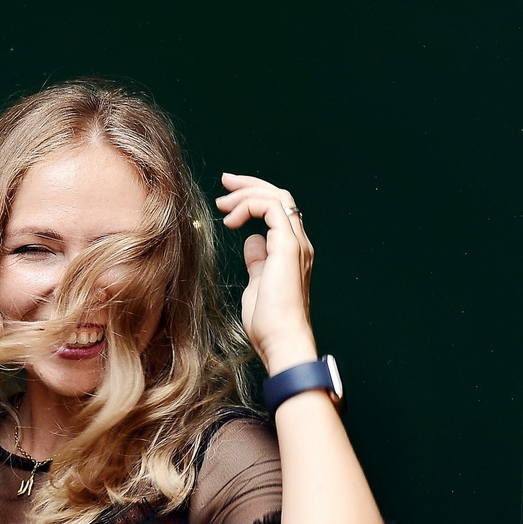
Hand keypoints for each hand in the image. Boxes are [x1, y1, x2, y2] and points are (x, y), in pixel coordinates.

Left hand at [216, 174, 316, 372]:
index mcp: (292, 252)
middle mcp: (299, 243)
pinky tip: (232, 220)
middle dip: (249, 185)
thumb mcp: (258, 285)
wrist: (282, 341)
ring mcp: (296, 244)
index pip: (278, 211)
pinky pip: (271, 208)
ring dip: (247, 193)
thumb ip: (258, 261)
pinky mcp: (287, 247)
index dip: (253, 198)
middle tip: (225, 182)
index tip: (227, 201)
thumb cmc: (269, 323)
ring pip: (277, 197)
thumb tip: (251, 241)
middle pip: (279, 197)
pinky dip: (249, 206)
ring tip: (223, 203)